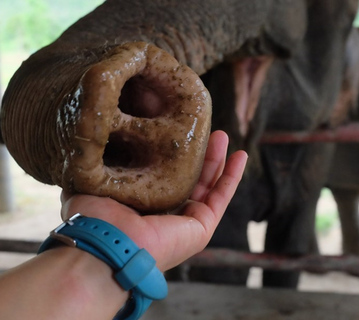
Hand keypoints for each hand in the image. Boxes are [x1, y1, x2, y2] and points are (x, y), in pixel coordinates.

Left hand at [60, 130, 246, 270]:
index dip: (172, 156)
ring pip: (209, 185)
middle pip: (190, 178)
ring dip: (217, 160)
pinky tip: (240, 155)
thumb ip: (96, 168)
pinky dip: (232, 176)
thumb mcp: (91, 184)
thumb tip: (92, 146)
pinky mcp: (202, 227)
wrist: (108, 246)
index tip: (176, 132)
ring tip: (222, 135)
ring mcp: (186, 222)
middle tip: (204, 129)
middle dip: (198, 154)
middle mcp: (166, 214)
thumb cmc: (94, 220)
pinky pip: (222, 197)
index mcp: (142, 205)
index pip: (163, 176)